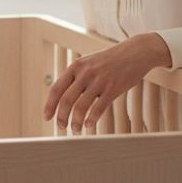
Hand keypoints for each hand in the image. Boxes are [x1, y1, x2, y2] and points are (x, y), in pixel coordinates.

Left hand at [42, 33, 171, 132]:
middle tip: (61, 127)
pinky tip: (89, 125)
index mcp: (75, 67)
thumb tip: (62, 98)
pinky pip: (98, 108)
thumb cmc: (110, 61)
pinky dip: (91, 119)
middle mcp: (84, 73)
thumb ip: (75, 77)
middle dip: (61, 117)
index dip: (49, 105)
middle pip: (66, 100)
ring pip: (80, 107)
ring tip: (76, 129)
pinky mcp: (113, 88)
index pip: (56, 89)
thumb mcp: (88, 63)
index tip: (47, 117)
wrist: (134, 52)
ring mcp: (99, 81)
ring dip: (75, 122)